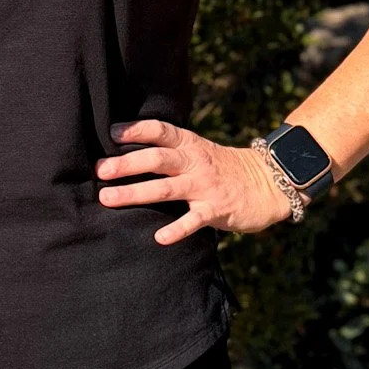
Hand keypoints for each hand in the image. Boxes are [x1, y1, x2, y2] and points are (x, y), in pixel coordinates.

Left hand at [95, 118, 297, 245]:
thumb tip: (128, 153)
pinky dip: (177, 229)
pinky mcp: (216, 209)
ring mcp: (206, 186)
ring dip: (136, 193)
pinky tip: (159, 238)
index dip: (136, 130)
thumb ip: (172, 151)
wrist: (268, 183)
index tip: (111, 133)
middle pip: (157, 159)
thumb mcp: (200, 151)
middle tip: (100, 170)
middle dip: (127, 164)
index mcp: (190, 145)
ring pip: (167, 189)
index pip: (161, 131)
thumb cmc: (223, 168)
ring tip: (108, 199)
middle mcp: (196, 162)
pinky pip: (194, 220)